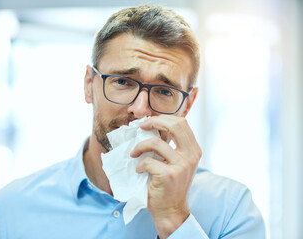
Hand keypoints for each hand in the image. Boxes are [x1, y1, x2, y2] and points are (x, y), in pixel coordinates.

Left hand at [130, 115, 201, 238]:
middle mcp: (191, 156)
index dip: (163, 118)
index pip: (181, 122)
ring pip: (156, 143)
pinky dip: (140, 165)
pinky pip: (148, 161)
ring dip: (140, 146)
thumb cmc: (170, 186)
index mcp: (194, 150)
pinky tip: (140, 170)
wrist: (171, 210)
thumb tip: (152, 127)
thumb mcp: (178, 163)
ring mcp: (181, 165)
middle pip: (174, 125)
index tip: (150, 122)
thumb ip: (172, 146)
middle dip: (153, 122)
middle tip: (141, 127)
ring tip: (134, 153)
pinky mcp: (169, 175)